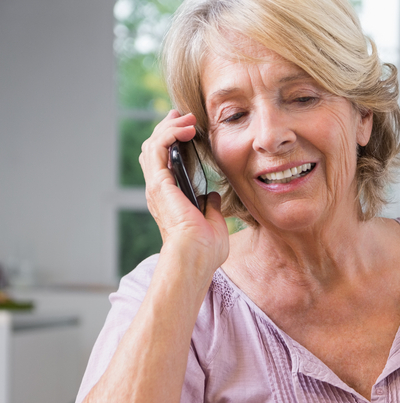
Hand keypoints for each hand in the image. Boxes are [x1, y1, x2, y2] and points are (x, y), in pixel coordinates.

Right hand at [139, 110, 229, 276]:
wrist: (196, 256)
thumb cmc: (205, 248)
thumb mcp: (212, 221)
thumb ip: (210, 206)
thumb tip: (212, 196)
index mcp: (169, 198)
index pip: (164, 162)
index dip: (172, 142)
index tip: (186, 128)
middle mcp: (159, 190)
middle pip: (154, 149)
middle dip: (167, 128)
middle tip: (183, 116)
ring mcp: (156, 186)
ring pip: (153, 145)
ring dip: (169, 128)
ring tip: (187, 119)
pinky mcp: (159, 183)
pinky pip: (157, 149)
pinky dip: (169, 133)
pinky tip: (184, 127)